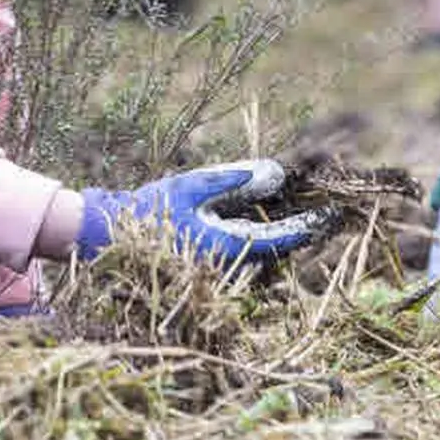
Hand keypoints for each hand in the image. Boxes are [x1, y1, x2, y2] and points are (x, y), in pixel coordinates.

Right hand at [77, 159, 327, 264]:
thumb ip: (233, 180)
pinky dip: (254, 229)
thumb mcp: (192, 186)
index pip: (278, 240)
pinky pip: (240, 245)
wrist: (110, 236)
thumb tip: (273, 175)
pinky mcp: (207, 258)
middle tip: (320, 208)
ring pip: (257, 246)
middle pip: (272, 245)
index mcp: (225, 247)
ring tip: (297, 205)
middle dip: (295, 226)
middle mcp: (225, 262)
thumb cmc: (149, 211)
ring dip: (276, 227)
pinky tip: (259, 209)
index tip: (329, 217)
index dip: (306, 228)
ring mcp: (216, 264)